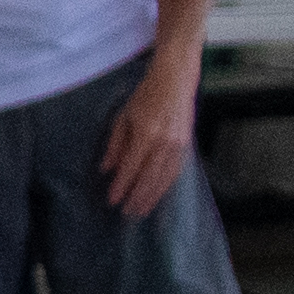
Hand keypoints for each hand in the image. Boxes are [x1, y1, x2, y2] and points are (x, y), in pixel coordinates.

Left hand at [102, 54, 203, 216]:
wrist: (175, 80)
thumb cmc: (145, 95)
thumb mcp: (123, 116)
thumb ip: (115, 144)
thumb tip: (106, 169)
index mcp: (146, 133)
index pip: (131, 168)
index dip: (121, 186)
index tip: (112, 200)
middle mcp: (165, 143)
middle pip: (149, 178)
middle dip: (137, 198)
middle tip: (126, 213)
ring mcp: (179, 145)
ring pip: (164, 179)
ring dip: (152, 197)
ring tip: (141, 210)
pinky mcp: (187, 146)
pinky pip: (176, 172)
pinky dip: (165, 186)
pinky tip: (158, 195)